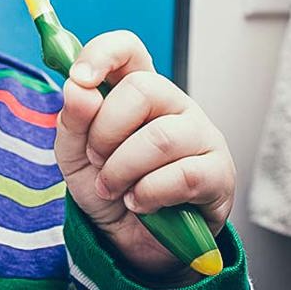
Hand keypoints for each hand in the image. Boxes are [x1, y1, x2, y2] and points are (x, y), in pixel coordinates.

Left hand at [54, 31, 235, 283]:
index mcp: (136, 90)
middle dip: (105, 130)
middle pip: (142, 88)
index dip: (103, 54)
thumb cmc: (108, 187)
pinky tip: (139, 203)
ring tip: (112, 188)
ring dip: (122, 169)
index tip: (79, 78)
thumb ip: (72, 120)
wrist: (132, 241)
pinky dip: (148, 194)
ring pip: (160, 137)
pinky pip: (182, 175)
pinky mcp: (218, 173)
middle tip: (96, 159)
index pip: (128, 49)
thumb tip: (77, 88)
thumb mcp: (74, 155)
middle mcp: (173, 104)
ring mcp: (201, 135)